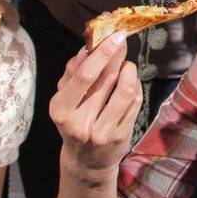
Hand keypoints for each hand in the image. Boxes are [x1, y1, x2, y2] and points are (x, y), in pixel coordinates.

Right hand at [50, 32, 142, 179]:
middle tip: (122, 41)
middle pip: (106, 79)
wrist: (86, 162)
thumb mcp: (64, 101)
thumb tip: (86, 49)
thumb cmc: (73, 122)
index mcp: (60, 110)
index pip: (84, 76)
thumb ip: (72, 74)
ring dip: (129, 70)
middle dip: (116, 55)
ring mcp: (102, 132)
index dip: (102, 53)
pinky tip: (131, 82)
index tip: (115, 35)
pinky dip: (136, 85)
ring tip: (126, 65)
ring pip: (125, 89)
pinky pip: (135, 102)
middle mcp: (80, 124)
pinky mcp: (121, 136)